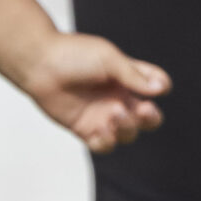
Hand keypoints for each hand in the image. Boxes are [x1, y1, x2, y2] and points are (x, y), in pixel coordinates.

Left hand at [19, 32, 169, 152]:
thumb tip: (161, 89)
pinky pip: (104, 145)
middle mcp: (117, 98)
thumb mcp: (109, 59)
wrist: (40, 64)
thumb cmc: (74, 55)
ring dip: (127, 127)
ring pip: (128, 134)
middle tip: (144, 110)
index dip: (160, 89)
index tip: (156, 87)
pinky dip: (107, 141)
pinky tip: (101, 129)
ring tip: (114, 113)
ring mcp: (102, 116)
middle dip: (150, 118)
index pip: (154, 87)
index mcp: (127, 79)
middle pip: (147, 119)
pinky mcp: (85, 129)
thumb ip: (134, 75)